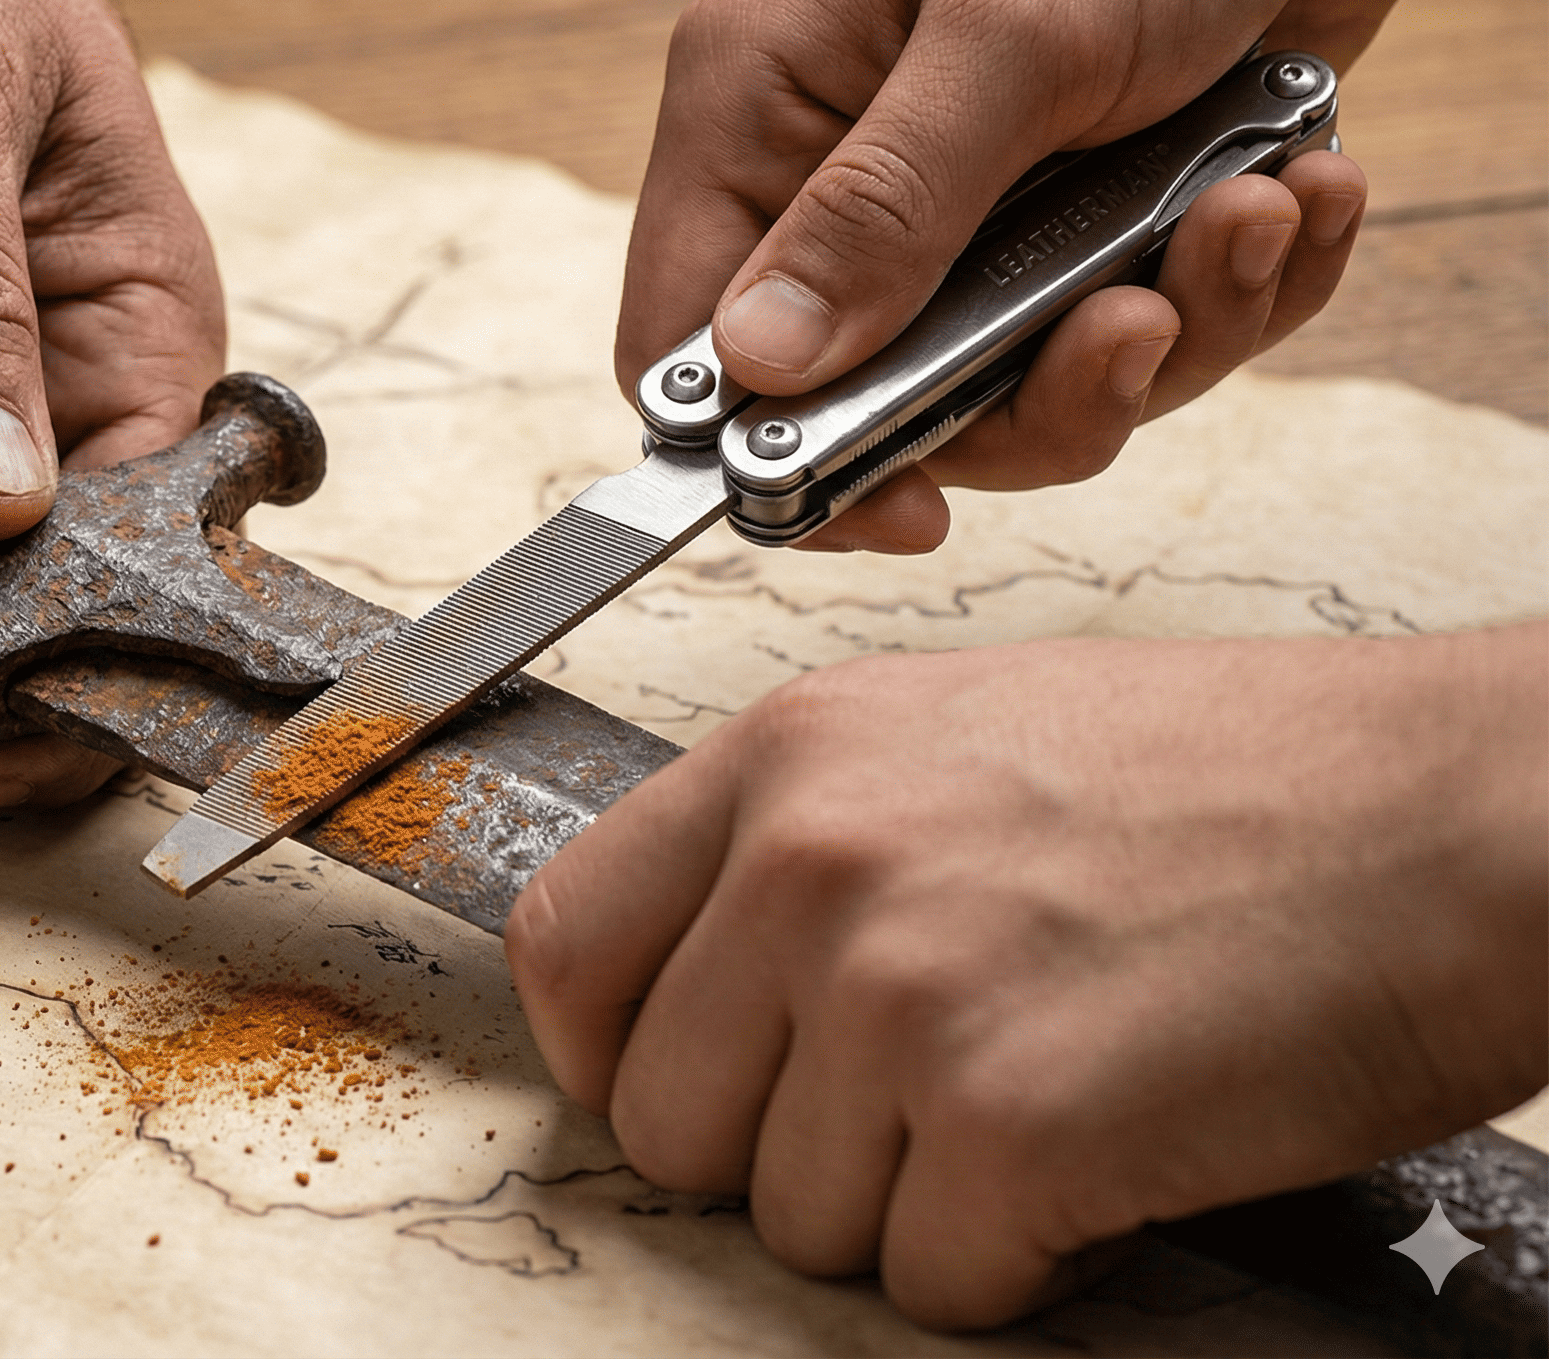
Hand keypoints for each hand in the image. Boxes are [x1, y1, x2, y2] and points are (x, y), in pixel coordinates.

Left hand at [506, 628, 1548, 1326]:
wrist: (1465, 817)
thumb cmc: (1252, 783)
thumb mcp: (968, 742)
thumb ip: (808, 845)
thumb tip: (700, 976)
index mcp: (790, 757)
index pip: (566, 942)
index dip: (610, 1051)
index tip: (683, 1086)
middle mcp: (812, 861)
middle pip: (666, 1121)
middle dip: (782, 1156)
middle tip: (923, 1119)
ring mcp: (898, 990)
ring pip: (793, 1222)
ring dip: (913, 1211)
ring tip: (1049, 1108)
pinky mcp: (1007, 1120)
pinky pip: (935, 1283)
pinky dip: (1022, 1264)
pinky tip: (1111, 1162)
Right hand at [614, 0, 1511, 551]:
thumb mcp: (1012, 31)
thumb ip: (885, 209)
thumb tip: (762, 368)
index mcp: (763, 106)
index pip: (692, 344)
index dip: (779, 455)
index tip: (907, 504)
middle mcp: (848, 173)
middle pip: (884, 405)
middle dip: (1042, 391)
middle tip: (1138, 320)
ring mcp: (975, 207)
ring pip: (1032, 391)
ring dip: (1174, 328)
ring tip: (1256, 209)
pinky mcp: (1093, 221)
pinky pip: (1151, 337)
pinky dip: (1245, 288)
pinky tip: (1296, 184)